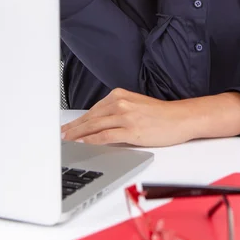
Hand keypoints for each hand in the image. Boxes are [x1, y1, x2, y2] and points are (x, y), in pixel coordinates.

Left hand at [60, 88, 194, 146]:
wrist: (180, 118)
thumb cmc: (160, 114)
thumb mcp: (135, 105)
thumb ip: (117, 110)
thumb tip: (99, 124)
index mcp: (119, 95)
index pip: (93, 110)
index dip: (77, 120)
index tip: (67, 127)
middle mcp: (120, 103)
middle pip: (90, 117)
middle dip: (73, 127)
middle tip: (60, 135)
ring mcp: (125, 116)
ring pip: (94, 126)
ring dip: (77, 134)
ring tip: (66, 141)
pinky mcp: (131, 130)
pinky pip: (105, 136)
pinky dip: (91, 140)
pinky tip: (83, 144)